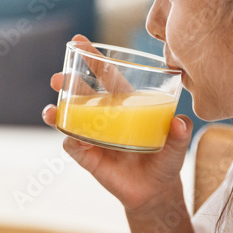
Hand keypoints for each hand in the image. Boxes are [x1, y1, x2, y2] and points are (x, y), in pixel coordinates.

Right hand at [44, 44, 191, 214]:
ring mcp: (94, 135)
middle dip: (67, 82)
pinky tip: (72, 138)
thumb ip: (179, 134)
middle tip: (57, 78)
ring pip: (71, 118)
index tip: (78, 41)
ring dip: (59, 112)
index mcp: (125, 104)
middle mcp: (105, 116)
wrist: (154, 192)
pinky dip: (71, 140)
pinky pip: (74, 146)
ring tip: (51, 112)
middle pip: (82, 93)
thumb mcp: (177, 147)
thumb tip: (180, 122)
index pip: (107, 75)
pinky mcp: (88, 157)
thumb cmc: (165, 162)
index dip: (93, 58)